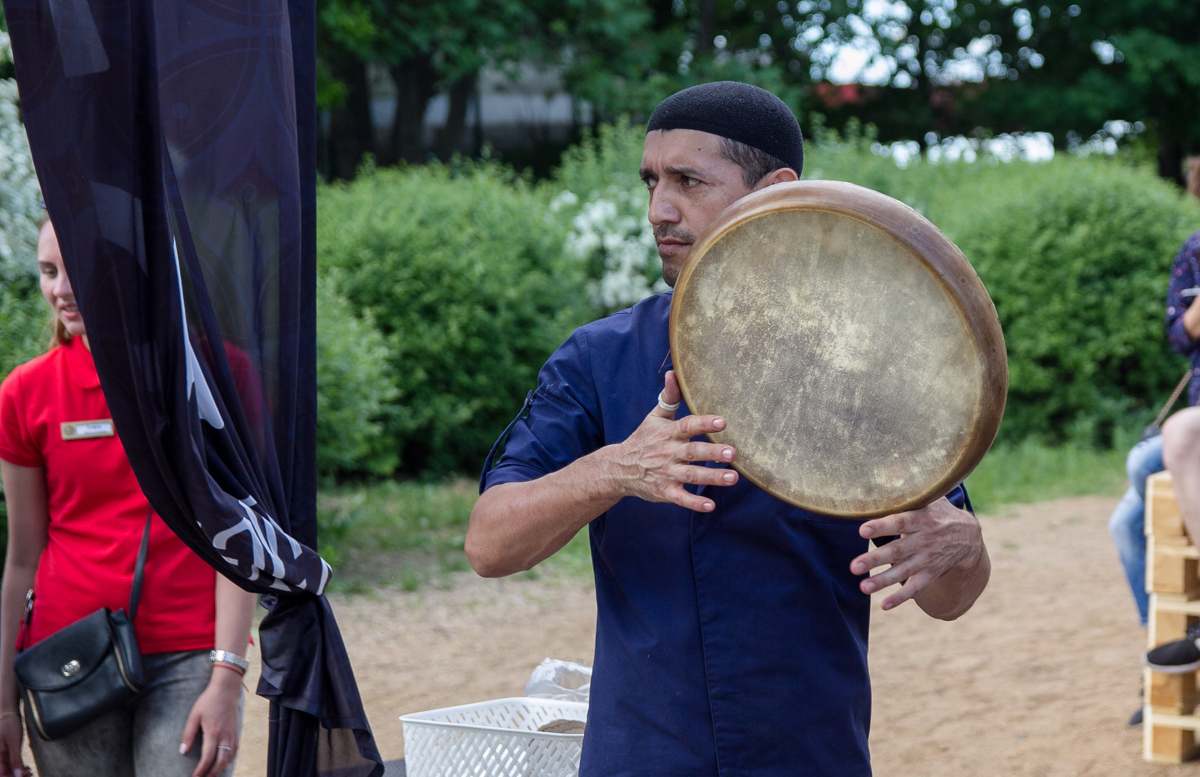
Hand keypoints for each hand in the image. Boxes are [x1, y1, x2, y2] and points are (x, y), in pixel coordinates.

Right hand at [0, 713, 25, 776]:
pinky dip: (18, 768)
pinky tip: (26, 768)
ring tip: (29, 772)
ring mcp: (1, 756)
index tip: (22, 776)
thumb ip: (15, 759)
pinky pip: (10, 765)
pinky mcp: (6, 754)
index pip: (1, 774)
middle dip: (16, 776)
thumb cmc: (10, 726)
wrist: (9, 714)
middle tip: (29, 774)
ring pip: (8, 770)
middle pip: (4, 773)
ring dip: (18, 773)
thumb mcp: (14, 743)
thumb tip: (18, 775)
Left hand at [181, 668, 241, 776]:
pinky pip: (235, 750)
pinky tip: (224, 763)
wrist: (226, 689)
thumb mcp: (194, 715)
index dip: (201, 771)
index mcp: (213, 733)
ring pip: (229, 758)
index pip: (207, 758)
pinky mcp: (236, 731)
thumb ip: (188, 734)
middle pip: (220, 762)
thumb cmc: (208, 700)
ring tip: (213, 775)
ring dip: (221, 769)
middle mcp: (225, 736)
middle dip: (212, 774)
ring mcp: (232, 734)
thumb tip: (182, 751)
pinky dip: (230, 760)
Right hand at [609, 370, 738, 511]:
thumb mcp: (654, 417)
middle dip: (713, 453)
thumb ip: (669, 397)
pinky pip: (680, 498)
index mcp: (668, 433)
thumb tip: (673, 372)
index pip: (687, 426)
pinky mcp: (664, 491)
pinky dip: (694, 503)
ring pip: (691, 475)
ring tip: (732, 478)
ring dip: (711, 477)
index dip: (704, 423)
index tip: (723, 421)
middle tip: (732, 453)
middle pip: (693, 452)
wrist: (619, 468)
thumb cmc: (643, 440)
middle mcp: (668, 453)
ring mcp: (666, 473)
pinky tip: (710, 506)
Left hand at [850, 497, 985, 611]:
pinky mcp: (930, 573)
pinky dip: (901, 597)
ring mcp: (928, 559)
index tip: (863, 530)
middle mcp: (924, 540)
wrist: (969, 536)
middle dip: (875, 559)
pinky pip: (916, 587)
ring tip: (863, 587)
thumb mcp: (929, 497)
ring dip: (883, 581)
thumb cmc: (938, 511)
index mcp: (922, 519)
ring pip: (904, 572)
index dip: (882, 526)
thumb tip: (881, 471)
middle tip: (854, 566)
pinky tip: (884, 605)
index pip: (900, 522)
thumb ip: (907, 489)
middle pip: (898, 551)